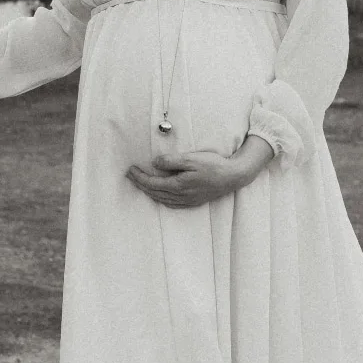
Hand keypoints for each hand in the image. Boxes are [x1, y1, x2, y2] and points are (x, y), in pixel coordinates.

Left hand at [126, 136, 273, 209]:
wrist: (233, 176)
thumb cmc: (213, 165)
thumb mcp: (191, 158)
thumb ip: (171, 161)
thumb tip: (154, 164)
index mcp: (179, 186)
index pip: (152, 183)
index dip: (139, 177)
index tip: (130, 170)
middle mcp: (181, 196)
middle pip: (154, 192)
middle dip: (140, 184)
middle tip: (130, 175)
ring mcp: (188, 201)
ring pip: (162, 199)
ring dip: (149, 192)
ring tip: (141, 183)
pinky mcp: (194, 201)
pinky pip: (171, 203)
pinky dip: (161, 198)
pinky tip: (160, 194)